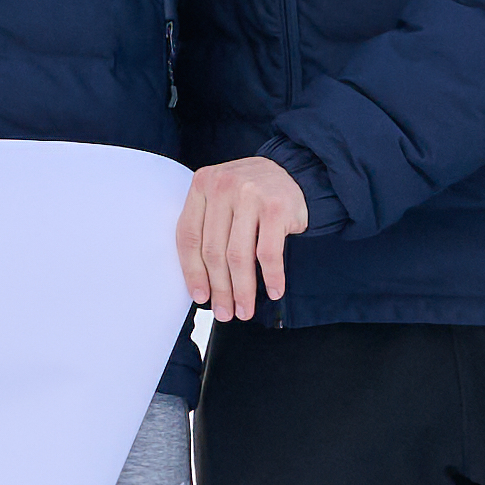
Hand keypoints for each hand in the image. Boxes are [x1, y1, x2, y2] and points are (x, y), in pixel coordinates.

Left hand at [175, 156, 308, 321]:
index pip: (189, 236)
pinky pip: (269, 253)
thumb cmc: (252, 194)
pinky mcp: (277, 207)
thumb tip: (200, 282)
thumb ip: (207, 225)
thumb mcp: (222, 198)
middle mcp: (223, 186)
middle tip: (225, 312)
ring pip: (239, 256)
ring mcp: (250, 194)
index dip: (192, 272)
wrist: (294, 172)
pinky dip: (271, 277)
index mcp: (202, 185)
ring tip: (245, 310)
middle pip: (214, 251)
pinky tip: (274, 291)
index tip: (200, 297)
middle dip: (219, 289)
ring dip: (242, 290)